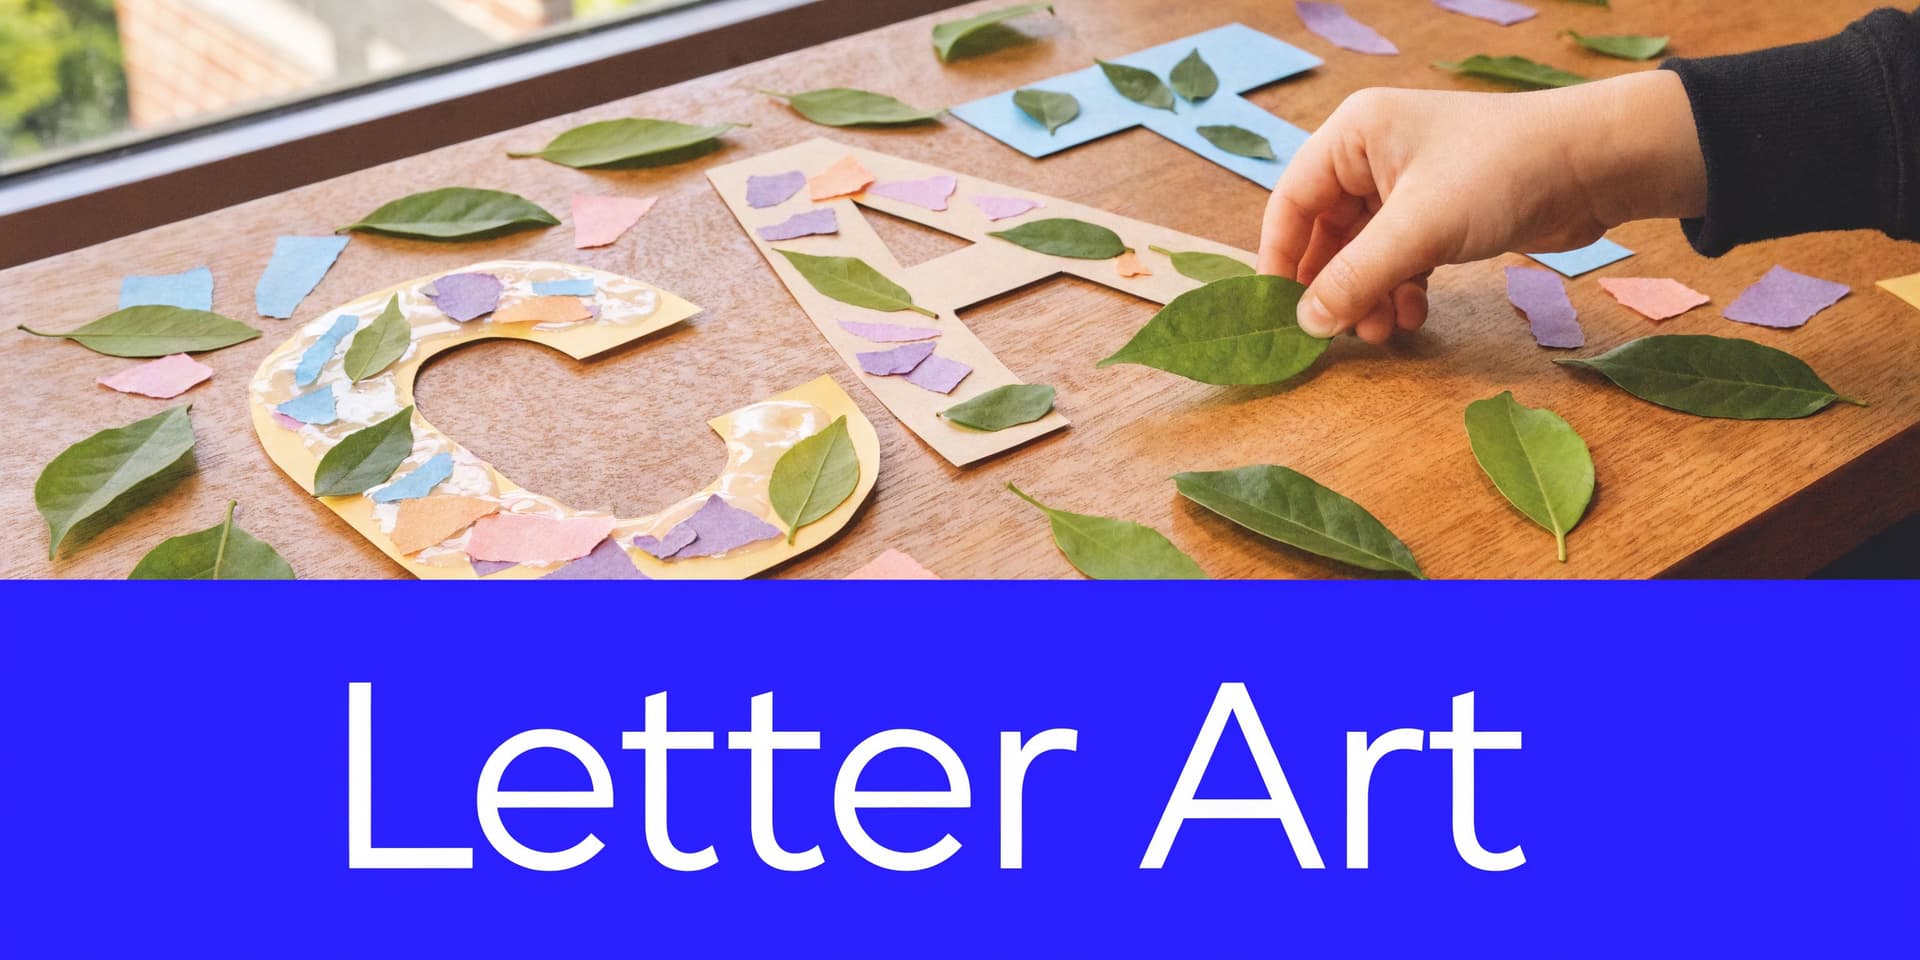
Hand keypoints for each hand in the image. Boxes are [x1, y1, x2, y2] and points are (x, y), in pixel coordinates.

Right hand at [1258, 71, 1706, 341]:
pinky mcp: (1442, 212)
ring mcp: (1408, 185)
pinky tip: (1412, 315)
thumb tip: (1306, 325)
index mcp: (1354, 135)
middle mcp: (1374, 155)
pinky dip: (1400, 288)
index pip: (1292, 200)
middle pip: (1327, 231)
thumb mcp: (1419, 228)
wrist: (1596, 165)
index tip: (1277, 311)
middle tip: (1339, 331)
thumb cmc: (1501, 173)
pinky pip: (1400, 257)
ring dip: (1369, 294)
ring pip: (1365, 251)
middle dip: (1334, 284)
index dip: (1280, 257)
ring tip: (1381, 332)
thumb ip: (1356, 278)